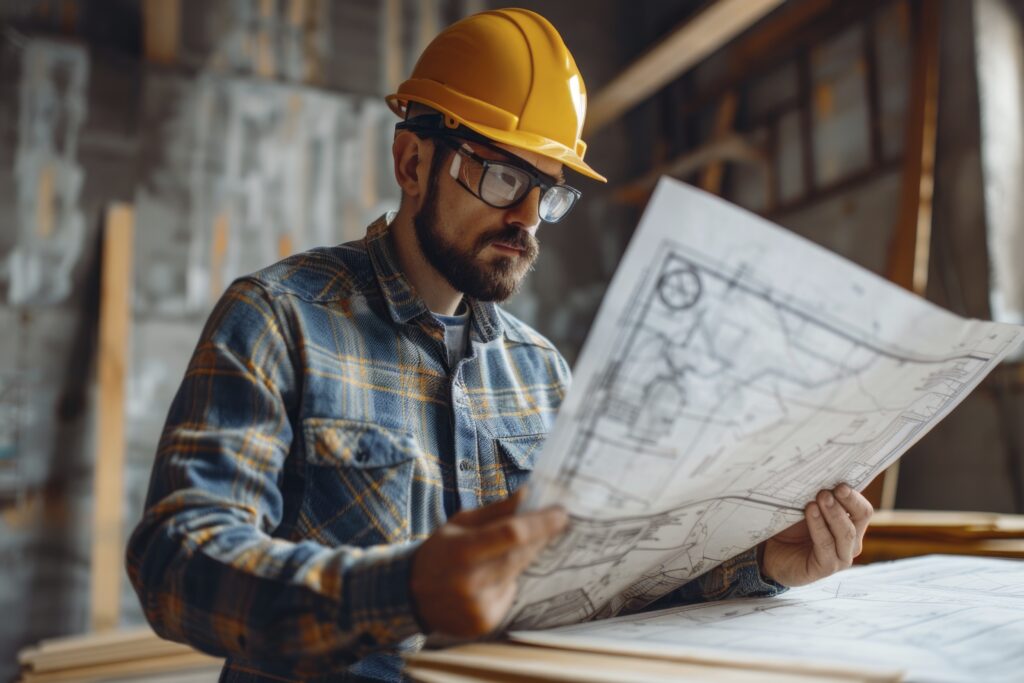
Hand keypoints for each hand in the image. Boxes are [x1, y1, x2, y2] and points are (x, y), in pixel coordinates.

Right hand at [410, 489, 567, 636]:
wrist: (412, 595)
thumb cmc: (440, 551)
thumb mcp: (460, 523)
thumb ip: (495, 510)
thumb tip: (527, 493)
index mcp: (461, 550)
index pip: (512, 534)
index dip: (541, 523)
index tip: (561, 513)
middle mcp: (470, 581)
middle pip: (520, 554)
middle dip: (540, 537)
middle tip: (553, 522)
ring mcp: (479, 605)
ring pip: (517, 574)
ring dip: (520, 559)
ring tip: (502, 551)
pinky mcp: (485, 622)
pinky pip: (509, 594)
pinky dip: (507, 582)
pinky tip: (489, 579)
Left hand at [760, 484, 872, 586]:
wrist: (770, 554)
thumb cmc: (790, 528)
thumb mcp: (805, 508)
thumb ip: (817, 496)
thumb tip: (820, 474)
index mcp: (851, 524)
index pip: (863, 508)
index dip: (854, 494)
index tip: (840, 481)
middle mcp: (852, 541)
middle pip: (861, 517)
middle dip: (847, 500)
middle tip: (829, 488)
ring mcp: (842, 556)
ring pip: (846, 532)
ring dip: (833, 512)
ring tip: (820, 497)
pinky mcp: (827, 567)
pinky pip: (826, 545)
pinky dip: (819, 526)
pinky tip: (811, 511)